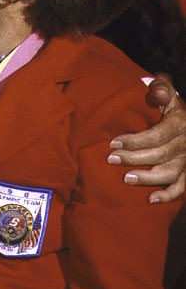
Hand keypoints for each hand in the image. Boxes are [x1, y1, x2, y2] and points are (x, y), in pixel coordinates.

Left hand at [108, 77, 185, 202]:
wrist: (185, 122)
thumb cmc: (170, 106)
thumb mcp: (166, 92)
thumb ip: (161, 89)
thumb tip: (156, 92)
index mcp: (179, 123)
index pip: (157, 135)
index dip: (135, 141)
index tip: (113, 143)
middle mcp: (185, 144)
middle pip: (160, 155)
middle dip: (134, 158)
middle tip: (111, 159)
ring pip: (169, 173)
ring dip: (147, 178)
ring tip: (126, 178)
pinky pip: (180, 187)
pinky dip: (167, 195)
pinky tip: (151, 199)